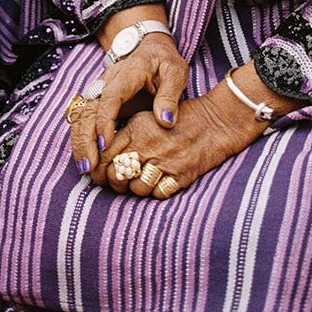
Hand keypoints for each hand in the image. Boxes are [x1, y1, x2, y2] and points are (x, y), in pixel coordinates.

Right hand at [70, 35, 187, 186]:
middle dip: (86, 138)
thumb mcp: (175, 72)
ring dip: (80, 141)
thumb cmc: (164, 61)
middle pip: (88, 108)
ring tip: (85, 168)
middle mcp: (108, 81)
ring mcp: (101, 90)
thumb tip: (165, 122)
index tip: (106, 143)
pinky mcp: (100, 99)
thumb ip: (170, 95)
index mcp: (127, 73)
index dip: (105, 120)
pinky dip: (81, 138)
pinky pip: (84, 118)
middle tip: (90, 166)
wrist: (151, 47)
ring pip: (82, 114)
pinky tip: (85, 158)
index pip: (110, 96)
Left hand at [101, 87, 262, 197]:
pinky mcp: (180, 176)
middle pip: (117, 174)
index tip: (98, 174)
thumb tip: (103, 154)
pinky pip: (157, 194)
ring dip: (135, 189)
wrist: (213, 123)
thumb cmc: (178, 119)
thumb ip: (126, 134)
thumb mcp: (147, 117)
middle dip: (114, 182)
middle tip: (118, 182)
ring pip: (136, 188)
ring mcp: (164, 162)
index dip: (98, 169)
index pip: (105, 154)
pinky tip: (157, 183)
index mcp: (136, 128)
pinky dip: (155, 192)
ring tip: (140, 181)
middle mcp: (148, 145)